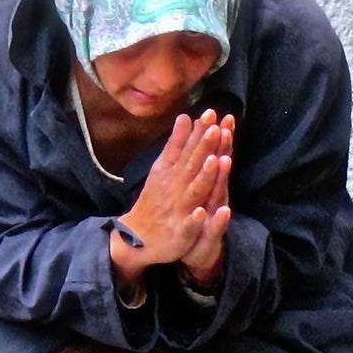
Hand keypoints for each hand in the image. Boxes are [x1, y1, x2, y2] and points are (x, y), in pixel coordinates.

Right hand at [110, 109, 230, 284]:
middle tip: (216, 127)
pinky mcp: (178, 234)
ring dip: (203, 177)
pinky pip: (187, 227)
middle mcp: (175, 188)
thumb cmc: (155, 200)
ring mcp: (177, 211)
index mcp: (172, 172)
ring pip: (193, 192)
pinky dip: (193, 220)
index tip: (211, 113)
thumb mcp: (162, 168)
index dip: (200, 132)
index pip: (189, 149)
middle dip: (204, 148)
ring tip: (213, 161)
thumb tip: (186, 116)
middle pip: (192, 166)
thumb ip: (176, 144)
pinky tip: (200, 213)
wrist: (136, 239)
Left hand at [180, 114, 232, 286]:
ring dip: (221, 180)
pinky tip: (222, 212)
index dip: (220, 137)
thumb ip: (196, 159)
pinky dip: (218, 221)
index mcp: (209, 183)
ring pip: (219, 196)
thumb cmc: (194, 214)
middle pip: (220, 172)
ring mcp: (214, 217)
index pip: (216, 156)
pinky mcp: (210, 237)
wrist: (196, 252)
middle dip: (223, 150)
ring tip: (224, 161)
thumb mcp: (194, 185)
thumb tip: (198, 130)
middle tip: (225, 129)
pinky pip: (215, 229)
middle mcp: (215, 197)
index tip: (223, 115)